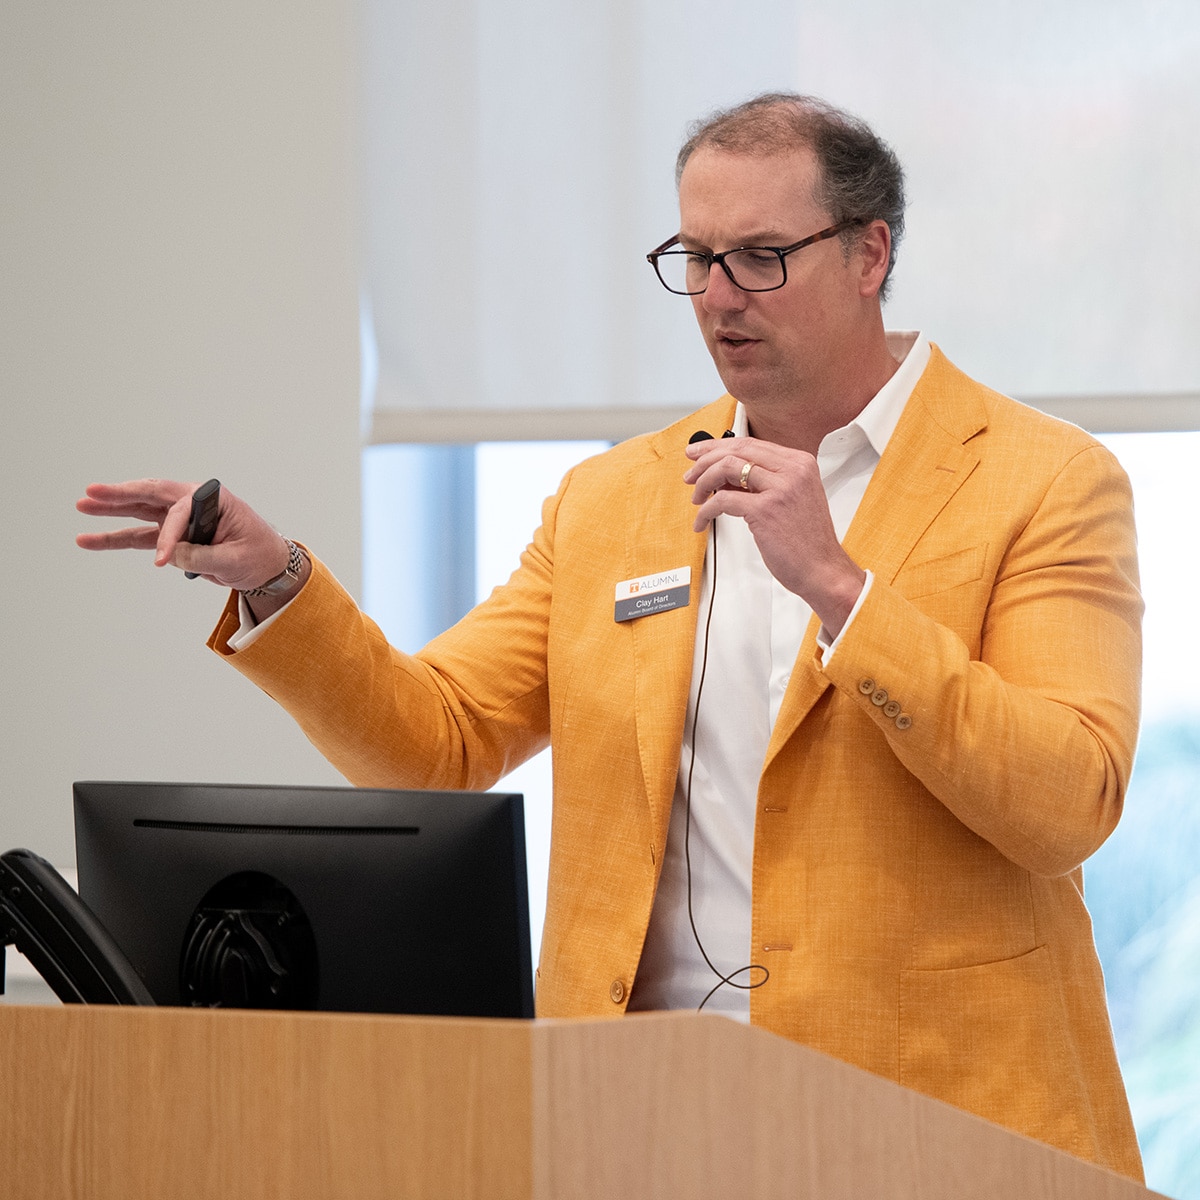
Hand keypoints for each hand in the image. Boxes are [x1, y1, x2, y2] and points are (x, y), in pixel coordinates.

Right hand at [76, 478, 294, 595]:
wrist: (267, 566)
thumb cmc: (259, 554)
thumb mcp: (236, 559)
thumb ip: (203, 557)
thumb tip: (171, 556)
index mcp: (214, 500)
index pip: (182, 510)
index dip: (170, 534)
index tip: (162, 558)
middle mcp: (193, 503)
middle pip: (152, 494)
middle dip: (122, 494)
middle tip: (92, 492)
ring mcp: (180, 518)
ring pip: (140, 512)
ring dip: (111, 511)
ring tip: (82, 507)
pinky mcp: (173, 536)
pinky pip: (140, 536)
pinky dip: (116, 538)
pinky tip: (90, 539)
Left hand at [683, 437, 865, 636]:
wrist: (823, 569)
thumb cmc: (807, 541)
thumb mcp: (791, 499)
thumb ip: (764, 482)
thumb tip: (726, 477)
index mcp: (799, 463)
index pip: (751, 444)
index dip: (719, 447)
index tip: (700, 453)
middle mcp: (792, 470)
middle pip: (736, 450)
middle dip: (705, 460)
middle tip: (690, 474)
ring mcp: (779, 488)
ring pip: (726, 468)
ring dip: (703, 482)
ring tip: (696, 498)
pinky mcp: (765, 509)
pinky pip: (722, 500)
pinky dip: (706, 511)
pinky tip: (702, 521)